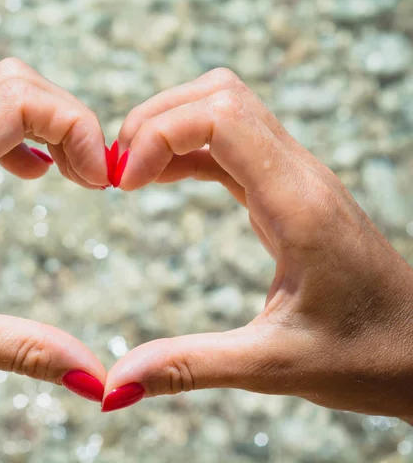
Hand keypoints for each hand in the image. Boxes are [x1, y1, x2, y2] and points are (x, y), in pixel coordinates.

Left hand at [0, 59, 107, 400]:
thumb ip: (20, 350)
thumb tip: (93, 377)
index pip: (16, 102)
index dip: (74, 125)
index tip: (101, 181)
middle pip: (14, 84)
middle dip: (69, 118)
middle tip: (96, 176)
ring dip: (50, 123)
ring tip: (79, 174)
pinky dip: (26, 137)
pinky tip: (37, 175)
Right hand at [103, 68, 412, 417]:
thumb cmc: (364, 356)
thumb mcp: (273, 368)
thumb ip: (190, 367)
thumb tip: (113, 383)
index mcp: (298, 204)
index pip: (223, 116)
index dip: (161, 133)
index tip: (126, 183)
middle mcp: (299, 174)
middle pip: (220, 96)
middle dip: (158, 119)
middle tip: (119, 169)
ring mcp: (295, 176)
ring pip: (226, 108)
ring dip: (171, 127)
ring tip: (132, 172)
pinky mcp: (288, 188)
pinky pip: (231, 144)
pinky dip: (188, 148)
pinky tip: (162, 177)